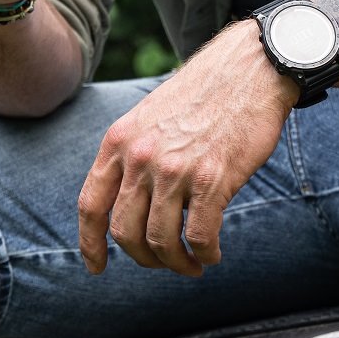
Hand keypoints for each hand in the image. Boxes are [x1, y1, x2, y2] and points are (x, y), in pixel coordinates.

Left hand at [78, 21, 299, 277]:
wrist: (248, 70)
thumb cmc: (203, 97)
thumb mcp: (149, 119)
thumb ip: (133, 157)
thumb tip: (130, 208)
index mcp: (119, 141)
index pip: (91, 205)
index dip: (90, 243)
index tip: (98, 267)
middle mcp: (140, 156)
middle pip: (124, 231)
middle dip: (144, 258)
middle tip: (165, 262)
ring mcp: (174, 168)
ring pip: (160, 241)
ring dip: (177, 263)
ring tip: (193, 264)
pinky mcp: (212, 179)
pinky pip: (200, 236)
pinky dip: (206, 253)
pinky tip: (213, 253)